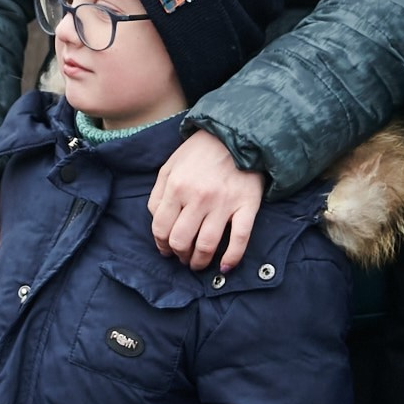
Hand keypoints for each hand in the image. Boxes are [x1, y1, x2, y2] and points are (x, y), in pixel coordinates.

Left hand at [150, 131, 266, 271]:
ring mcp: (223, 203)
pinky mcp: (246, 206)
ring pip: (206, 245)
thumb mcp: (169, 167)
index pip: (161, 228)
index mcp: (176, 187)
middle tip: (182, 257)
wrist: (236, 135)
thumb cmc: (199, 153)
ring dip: (199, 262)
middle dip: (179, 255)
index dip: (161, 245)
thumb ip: (158, 195)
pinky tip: (225, 267)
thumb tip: (157, 223)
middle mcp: (198, 198)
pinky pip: (239, 239)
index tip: (166, 250)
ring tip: (198, 264)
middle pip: (181, 241)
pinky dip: (232, 258)